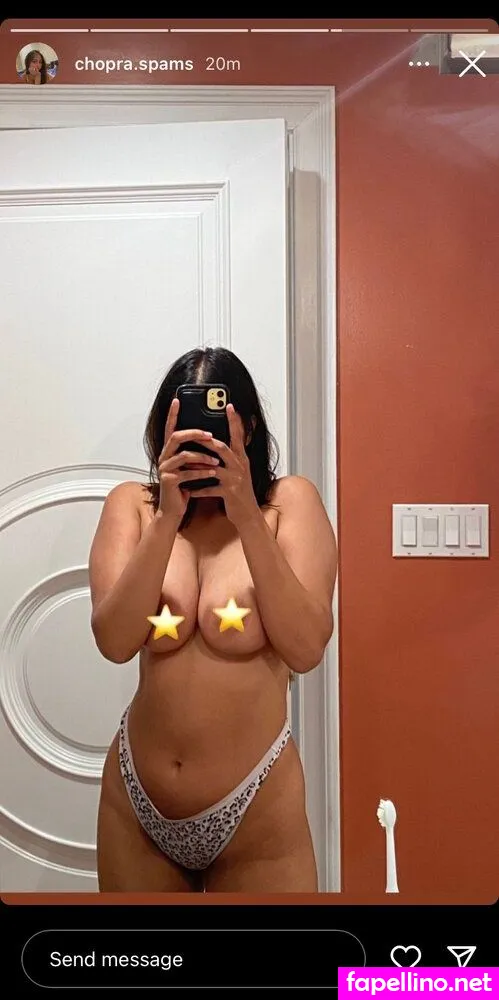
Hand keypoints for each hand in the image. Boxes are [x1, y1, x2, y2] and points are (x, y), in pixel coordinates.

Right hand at [157, 398, 219, 521]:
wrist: (173, 510)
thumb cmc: (182, 488)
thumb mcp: (189, 468)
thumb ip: (193, 454)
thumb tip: (209, 439)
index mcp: (169, 452)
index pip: (170, 429)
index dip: (172, 415)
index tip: (177, 400)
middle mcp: (164, 458)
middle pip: (176, 437)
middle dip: (194, 434)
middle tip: (210, 434)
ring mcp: (165, 469)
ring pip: (184, 455)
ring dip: (203, 456)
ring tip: (216, 460)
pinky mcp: (170, 481)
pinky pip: (188, 473)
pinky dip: (202, 472)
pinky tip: (212, 472)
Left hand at [189, 404, 259, 526]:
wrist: (248, 514)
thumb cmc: (240, 492)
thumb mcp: (240, 471)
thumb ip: (232, 457)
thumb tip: (218, 443)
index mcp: (241, 459)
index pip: (239, 436)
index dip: (235, 421)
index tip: (229, 406)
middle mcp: (240, 466)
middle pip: (222, 448)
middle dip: (206, 440)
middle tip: (194, 432)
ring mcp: (235, 479)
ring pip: (213, 467)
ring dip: (197, 464)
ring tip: (183, 461)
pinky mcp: (229, 493)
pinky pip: (210, 488)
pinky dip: (198, 489)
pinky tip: (189, 490)